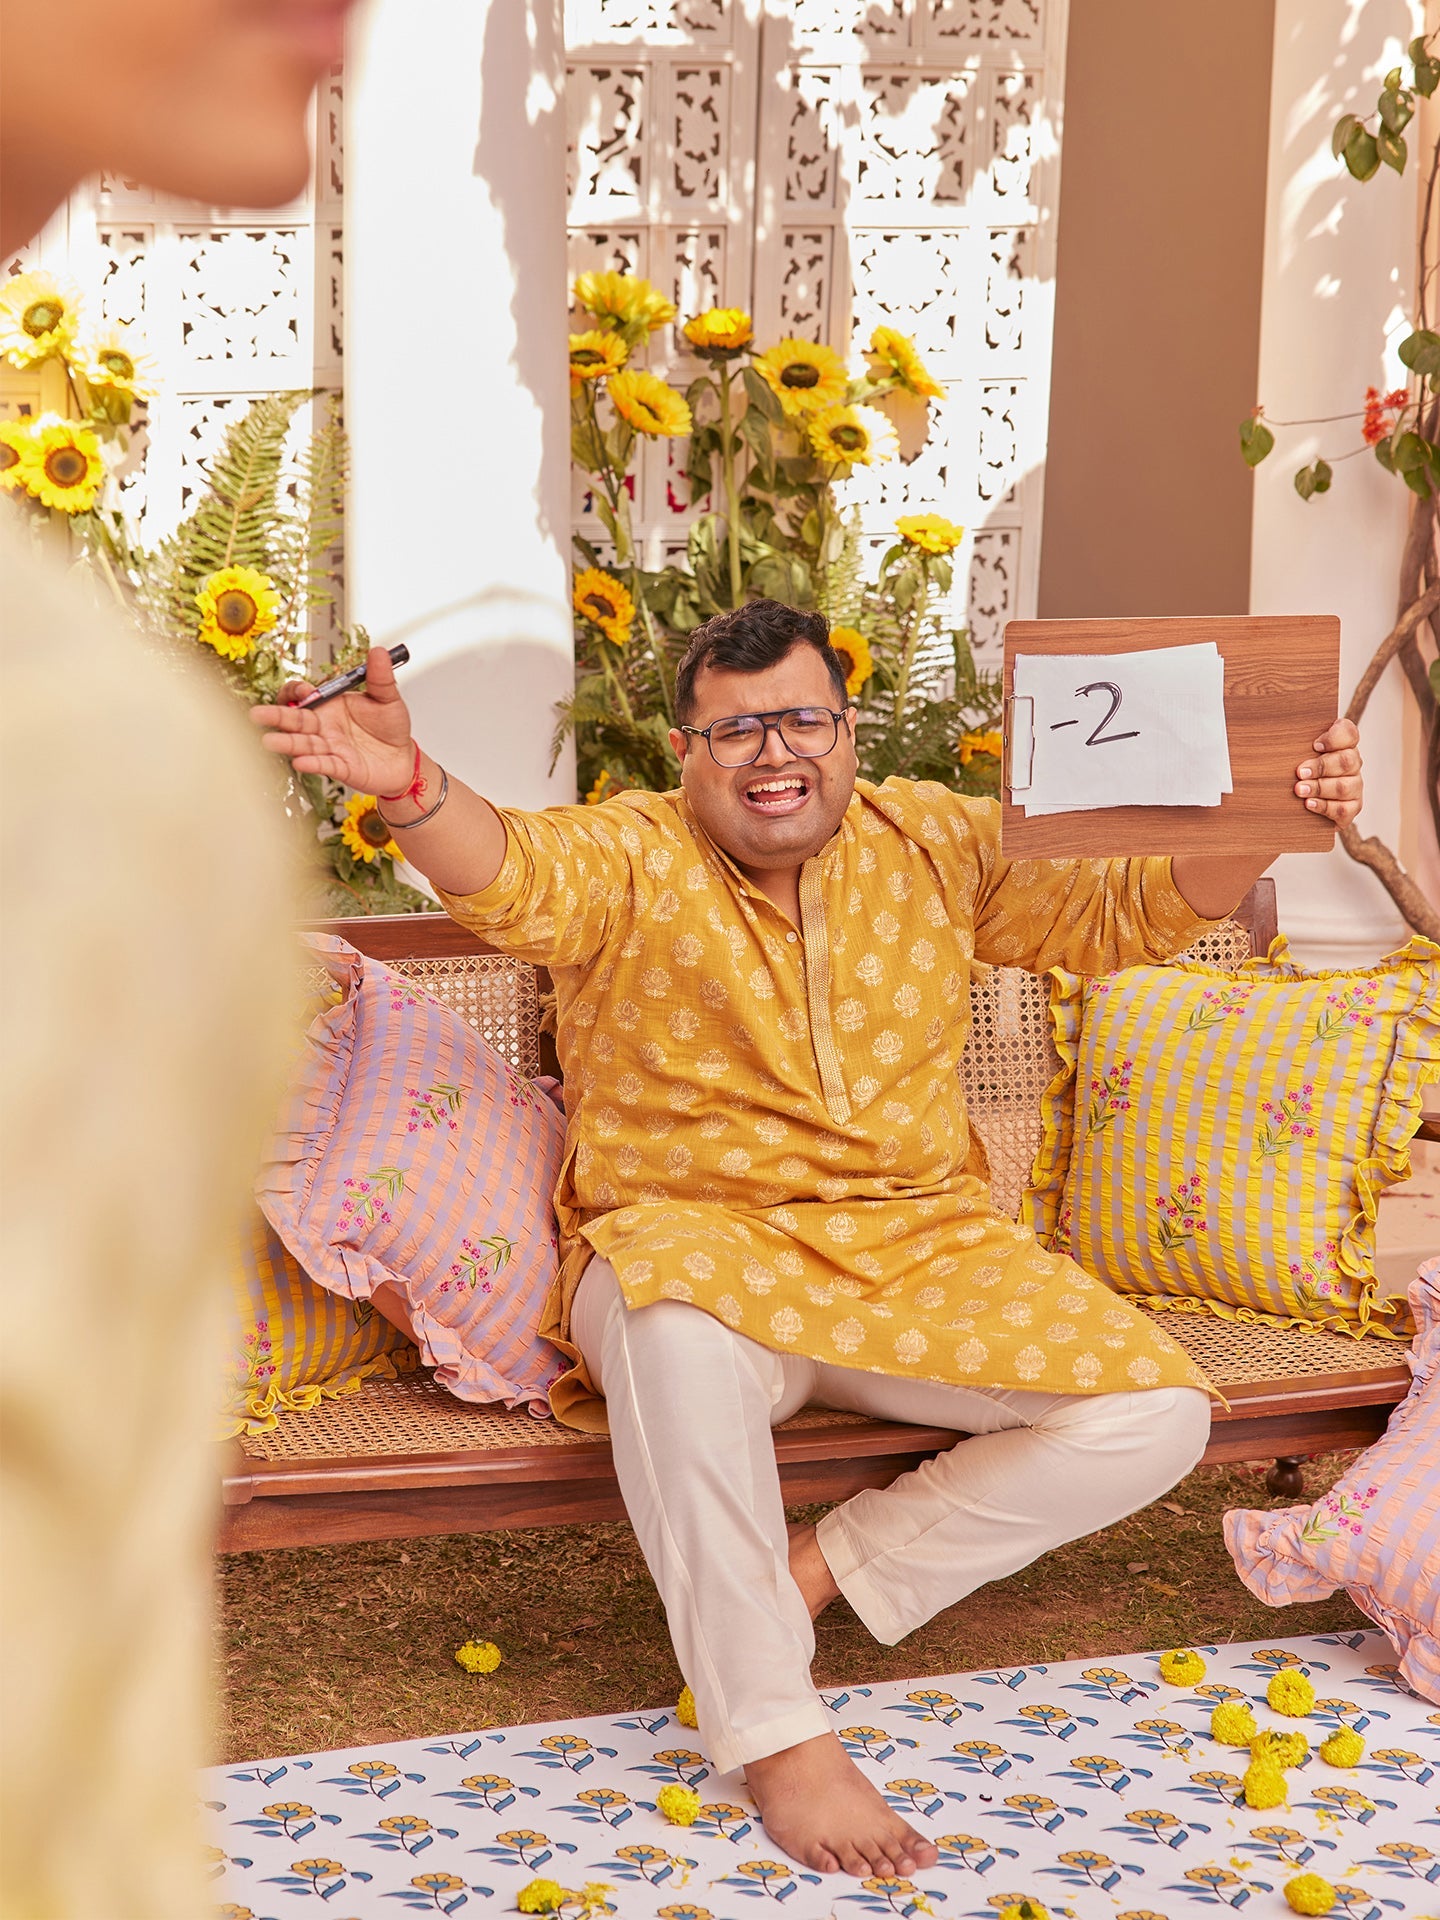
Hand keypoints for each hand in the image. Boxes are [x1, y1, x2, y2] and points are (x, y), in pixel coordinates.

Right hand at [250, 645, 415, 796]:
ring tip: (268, 741)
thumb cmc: (391, 727)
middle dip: (276, 716)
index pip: (302, 696)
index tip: (305, 693)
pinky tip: (300, 762)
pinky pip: (323, 765)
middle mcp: (323, 726)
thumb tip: (379, 651)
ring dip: (287, 743)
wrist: (403, 758)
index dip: (297, 693)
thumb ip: (380, 677)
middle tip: (256, 714)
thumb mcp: (388, 698)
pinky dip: (312, 764)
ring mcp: (329, 747)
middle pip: (294, 720)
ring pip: (303, 744)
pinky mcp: (340, 767)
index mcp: (329, 705)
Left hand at [1295, 718, 1361, 827]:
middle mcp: (1352, 763)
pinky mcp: (1352, 807)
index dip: (1335, 738)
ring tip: (1299, 790)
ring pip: (1344, 786)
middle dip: (1321, 767)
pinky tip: (1309, 804)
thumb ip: (1291, 741)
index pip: (1349, 733)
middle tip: (1299, 772)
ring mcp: (1354, 786)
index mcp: (1343, 745)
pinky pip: (1343, 809)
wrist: (1301, 803)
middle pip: (1346, 761)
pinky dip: (1325, 807)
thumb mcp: (1295, 752)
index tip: (1315, 745)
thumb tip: (1268, 731)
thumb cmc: (1297, 770)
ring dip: (1319, 788)